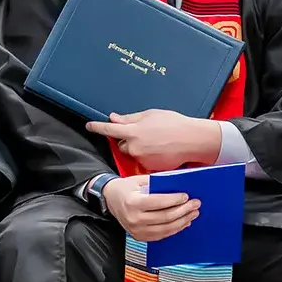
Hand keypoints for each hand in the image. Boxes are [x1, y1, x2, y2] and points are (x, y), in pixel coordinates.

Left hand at [86, 111, 221, 171]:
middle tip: (145, 133)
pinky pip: (143, 161)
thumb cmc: (174, 124)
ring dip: (139, 148)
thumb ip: (130, 118)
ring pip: (133, 153)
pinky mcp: (150, 167)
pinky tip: (160, 150)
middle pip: (122, 144)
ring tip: (156, 141)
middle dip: (128, 139)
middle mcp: (135, 146)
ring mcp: (142, 158)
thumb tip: (115, 118)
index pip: (110, 129)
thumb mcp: (151, 115)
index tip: (89, 126)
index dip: (98, 127)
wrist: (192, 140)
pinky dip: (148, 156)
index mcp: (133, 131)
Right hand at [102, 175, 199, 241]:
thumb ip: (157, 183)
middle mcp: (134, 218)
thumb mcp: (139, 180)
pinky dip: (174, 230)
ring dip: (182, 221)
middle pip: (165, 217)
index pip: (158, 202)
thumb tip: (178, 186)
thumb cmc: (125, 187)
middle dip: (183, 211)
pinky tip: (183, 223)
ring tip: (193, 214)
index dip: (174, 200)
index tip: (186, 196)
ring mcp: (136, 230)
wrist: (109, 198)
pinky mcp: (139, 236)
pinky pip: (160, 235)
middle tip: (195, 204)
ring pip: (165, 229)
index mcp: (133, 202)